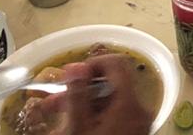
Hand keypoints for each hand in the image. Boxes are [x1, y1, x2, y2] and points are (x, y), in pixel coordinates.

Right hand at [23, 56, 149, 134]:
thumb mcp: (79, 127)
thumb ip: (78, 94)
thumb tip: (76, 66)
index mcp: (131, 103)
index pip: (116, 63)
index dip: (92, 64)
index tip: (70, 76)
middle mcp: (140, 109)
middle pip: (109, 85)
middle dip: (78, 91)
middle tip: (52, 103)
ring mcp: (138, 122)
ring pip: (108, 102)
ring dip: (81, 106)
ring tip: (56, 118)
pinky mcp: (133, 132)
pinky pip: (113, 116)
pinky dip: (93, 117)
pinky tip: (72, 128)